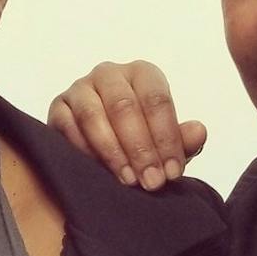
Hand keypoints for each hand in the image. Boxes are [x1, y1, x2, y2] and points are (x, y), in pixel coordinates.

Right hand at [47, 61, 207, 189]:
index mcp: (142, 73)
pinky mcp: (58, 107)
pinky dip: (84, 152)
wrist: (100, 145)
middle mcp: (109, 74)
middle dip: (140, 148)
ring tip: (127, 180)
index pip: (156, 100)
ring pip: (93, 115)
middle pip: (124, 106)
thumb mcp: (164, 141)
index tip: (172, 172)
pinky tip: (99, 172)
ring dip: (112, 152)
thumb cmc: (138, 137)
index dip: (166, 137)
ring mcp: (80, 88)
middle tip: (151, 181)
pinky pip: (67, 127)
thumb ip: (182, 139)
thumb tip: (198, 132)